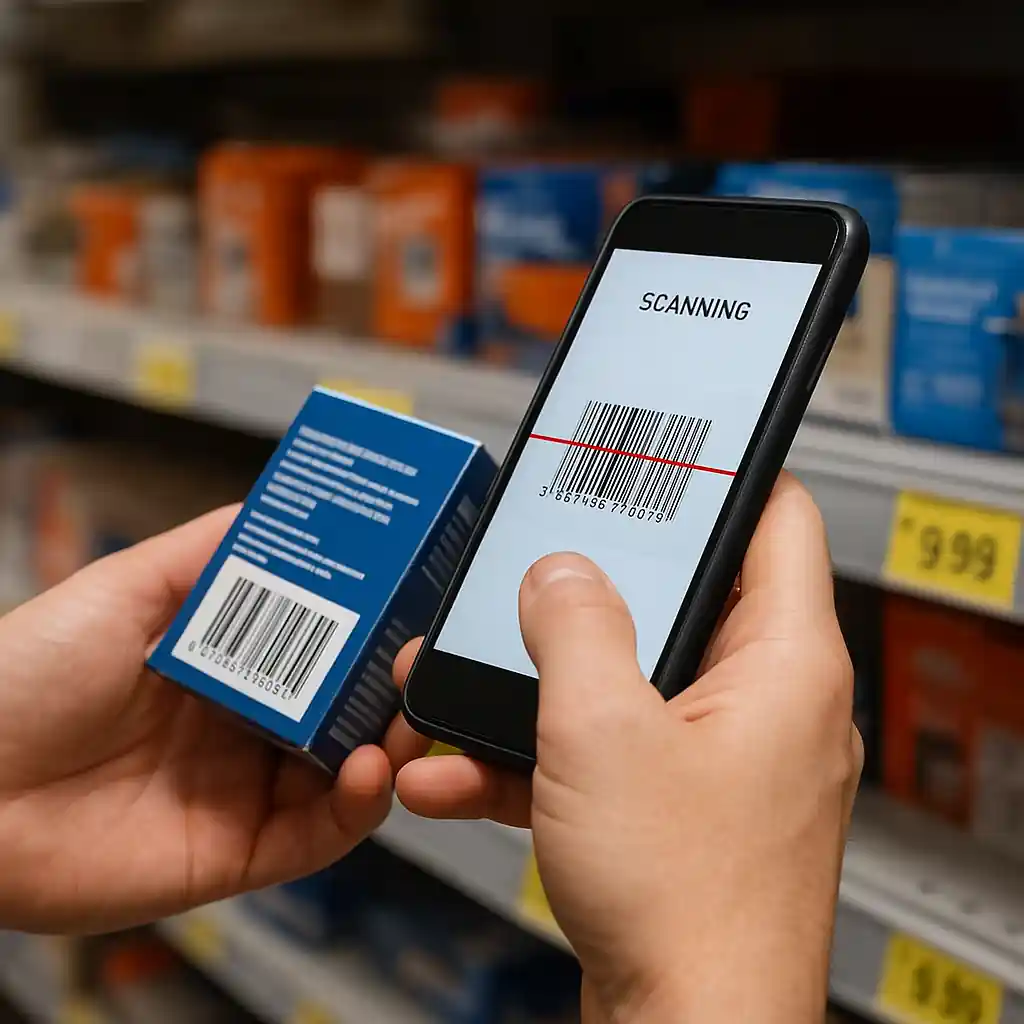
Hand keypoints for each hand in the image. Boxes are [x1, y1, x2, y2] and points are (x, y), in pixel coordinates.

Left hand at [0, 507, 425, 933]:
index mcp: (226, 665)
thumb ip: (213, 552)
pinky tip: (369, 769)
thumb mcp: (129, 587)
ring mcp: (244, 792)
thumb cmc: (26, 676)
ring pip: (348, 771)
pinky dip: (358, 807)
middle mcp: (244, 727)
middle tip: (423, 657)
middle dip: (392, 684)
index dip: (368, 627)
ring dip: (391, 743)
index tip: (409, 599)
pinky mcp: (238, 854)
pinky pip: (320, 836)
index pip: (322, 645)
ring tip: (406, 713)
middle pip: (345, 708)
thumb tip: (288, 507)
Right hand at [394, 475, 862, 1023]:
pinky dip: (536, 753)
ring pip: (623, 679)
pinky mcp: (672, 806)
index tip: (659, 454)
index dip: (720, 472)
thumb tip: (557, 575)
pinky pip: (601, 749)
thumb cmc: (687, 907)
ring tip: (466, 683)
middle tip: (535, 566)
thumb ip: (572, 627)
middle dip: (587, 590)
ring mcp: (716, 756)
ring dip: (539, 683)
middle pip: (680, 598)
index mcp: (783, 662)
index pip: (777, 517)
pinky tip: (460, 772)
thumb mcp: (600, 732)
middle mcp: (762, 702)